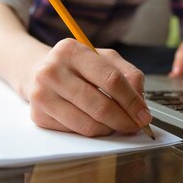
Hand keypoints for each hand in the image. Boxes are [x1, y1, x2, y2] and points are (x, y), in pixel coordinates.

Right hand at [27, 38, 151, 136]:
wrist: (37, 71)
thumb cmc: (76, 66)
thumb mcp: (103, 59)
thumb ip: (128, 75)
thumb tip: (140, 103)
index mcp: (71, 51)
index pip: (111, 79)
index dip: (132, 101)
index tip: (144, 114)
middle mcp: (52, 71)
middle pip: (100, 105)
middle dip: (124, 120)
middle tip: (136, 126)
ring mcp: (42, 94)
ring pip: (88, 124)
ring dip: (110, 129)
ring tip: (116, 124)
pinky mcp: (39, 115)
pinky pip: (75, 132)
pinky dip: (92, 131)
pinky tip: (96, 122)